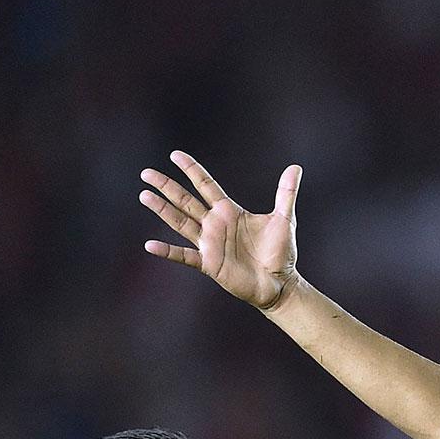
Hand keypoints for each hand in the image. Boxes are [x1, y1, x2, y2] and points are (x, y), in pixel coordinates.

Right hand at [140, 153, 301, 309]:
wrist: (280, 283)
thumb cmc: (281, 252)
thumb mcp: (285, 219)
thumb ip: (286, 193)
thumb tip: (295, 167)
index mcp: (229, 211)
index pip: (206, 185)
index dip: (191, 170)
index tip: (175, 155)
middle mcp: (215, 224)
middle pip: (186, 200)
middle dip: (166, 186)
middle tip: (146, 173)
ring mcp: (209, 243)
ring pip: (180, 222)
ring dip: (162, 209)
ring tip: (144, 195)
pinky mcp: (209, 263)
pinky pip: (184, 255)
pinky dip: (167, 251)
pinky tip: (150, 245)